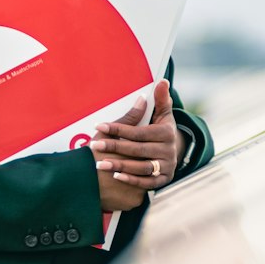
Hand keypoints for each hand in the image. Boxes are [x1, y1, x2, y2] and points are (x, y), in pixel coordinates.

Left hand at [91, 80, 185, 204]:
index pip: (139, 132)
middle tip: (94, 146)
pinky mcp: (164, 180)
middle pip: (138, 149)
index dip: (119, 129)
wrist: (170, 151)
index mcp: (167, 132)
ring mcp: (167, 166)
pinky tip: (116, 175)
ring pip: (141, 167)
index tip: (99, 126)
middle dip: (114, 147)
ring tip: (100, 164)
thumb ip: (160, 99)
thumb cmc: (159, 129)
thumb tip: (162, 81)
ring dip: (120, 165)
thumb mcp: (162, 115)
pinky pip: (147, 182)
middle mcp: (169, 150)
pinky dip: (132, 179)